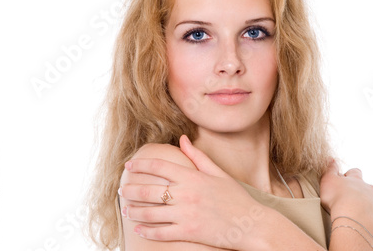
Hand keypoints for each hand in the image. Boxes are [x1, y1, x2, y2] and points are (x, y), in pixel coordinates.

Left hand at [120, 135, 264, 249]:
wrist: (251, 224)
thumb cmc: (236, 197)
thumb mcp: (218, 173)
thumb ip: (197, 156)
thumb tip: (182, 139)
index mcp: (193, 177)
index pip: (159, 167)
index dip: (141, 164)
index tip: (130, 165)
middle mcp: (186, 194)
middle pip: (149, 190)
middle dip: (131, 189)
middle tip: (122, 189)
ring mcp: (185, 215)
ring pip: (150, 213)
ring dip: (134, 211)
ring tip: (126, 210)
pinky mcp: (188, 233)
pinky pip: (161, 233)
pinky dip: (147, 231)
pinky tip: (139, 229)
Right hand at [320, 160, 372, 237]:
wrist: (354, 218)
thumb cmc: (338, 199)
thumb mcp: (328, 180)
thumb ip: (330, 169)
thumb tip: (332, 160)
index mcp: (357, 180)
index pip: (355, 172)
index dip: (350, 175)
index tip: (345, 180)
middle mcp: (370, 189)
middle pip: (368, 187)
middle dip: (362, 192)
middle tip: (352, 200)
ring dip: (370, 206)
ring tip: (360, 214)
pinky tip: (368, 224)